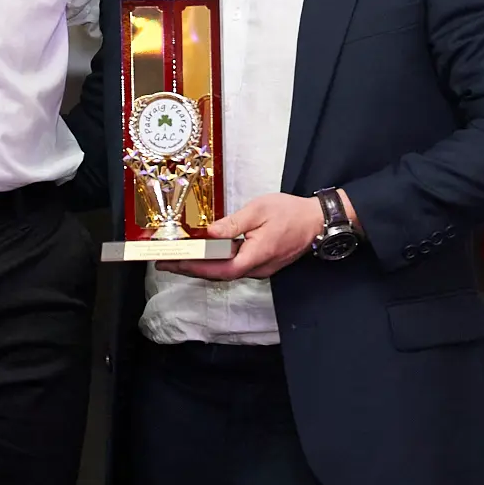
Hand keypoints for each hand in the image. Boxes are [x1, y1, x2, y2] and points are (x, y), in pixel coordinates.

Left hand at [156, 192, 326, 281]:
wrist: (317, 221)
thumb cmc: (290, 212)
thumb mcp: (259, 210)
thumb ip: (233, 223)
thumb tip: (209, 233)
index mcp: (256, 255)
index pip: (219, 269)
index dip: (194, 268)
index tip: (172, 262)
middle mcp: (257, 268)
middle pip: (218, 274)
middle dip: (190, 269)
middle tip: (166, 262)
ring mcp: (261, 268)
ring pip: (226, 272)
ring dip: (202, 267)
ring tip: (180, 259)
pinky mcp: (262, 264)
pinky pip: (234, 267)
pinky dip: (216, 263)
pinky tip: (205, 255)